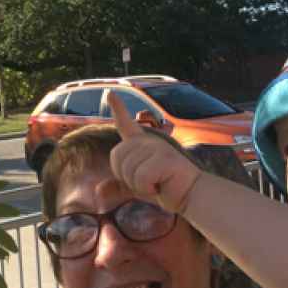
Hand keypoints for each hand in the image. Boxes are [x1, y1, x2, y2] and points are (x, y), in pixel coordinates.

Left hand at [107, 92, 201, 214]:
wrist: (189, 195)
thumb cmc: (162, 187)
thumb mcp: (135, 186)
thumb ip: (117, 186)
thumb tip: (98, 191)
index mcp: (141, 143)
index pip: (125, 124)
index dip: (117, 108)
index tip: (110, 91)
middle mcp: (148, 141)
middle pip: (116, 156)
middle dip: (125, 176)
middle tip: (147, 180)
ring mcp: (158, 147)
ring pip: (128, 169)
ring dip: (138, 185)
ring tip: (156, 182)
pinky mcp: (165, 158)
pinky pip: (141, 177)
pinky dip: (147, 188)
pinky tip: (161, 185)